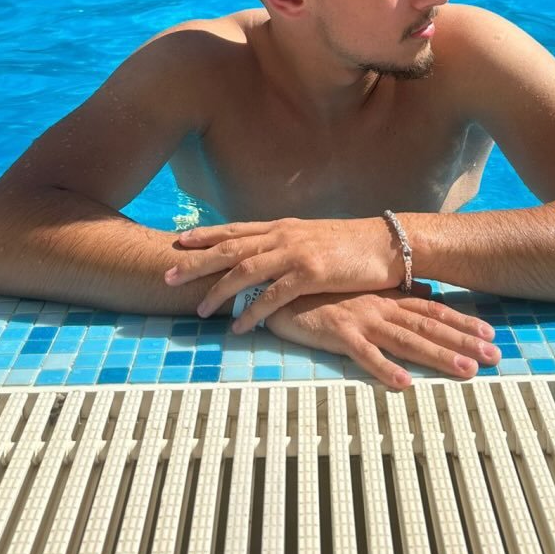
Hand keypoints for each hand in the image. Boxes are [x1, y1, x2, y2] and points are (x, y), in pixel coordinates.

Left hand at [165, 217, 404, 329]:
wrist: (387, 244)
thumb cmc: (351, 245)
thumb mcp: (312, 239)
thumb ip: (286, 246)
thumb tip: (263, 257)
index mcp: (282, 227)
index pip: (234, 229)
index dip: (204, 236)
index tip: (177, 241)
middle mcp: (283, 236)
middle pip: (229, 248)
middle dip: (196, 263)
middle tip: (166, 277)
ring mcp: (296, 253)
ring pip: (245, 270)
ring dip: (219, 291)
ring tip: (200, 310)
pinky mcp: (311, 273)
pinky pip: (273, 296)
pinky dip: (253, 312)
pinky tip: (239, 326)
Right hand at [264, 288, 499, 388]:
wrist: (279, 286)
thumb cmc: (320, 292)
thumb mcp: (361, 292)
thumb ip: (393, 295)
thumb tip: (426, 293)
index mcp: (386, 299)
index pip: (431, 310)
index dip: (461, 322)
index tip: (490, 334)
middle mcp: (380, 308)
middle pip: (429, 326)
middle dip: (463, 341)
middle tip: (495, 356)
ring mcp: (361, 320)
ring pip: (406, 339)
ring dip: (438, 355)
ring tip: (466, 371)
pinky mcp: (337, 333)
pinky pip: (364, 354)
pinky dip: (384, 368)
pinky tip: (404, 383)